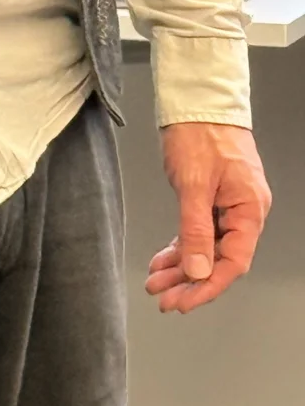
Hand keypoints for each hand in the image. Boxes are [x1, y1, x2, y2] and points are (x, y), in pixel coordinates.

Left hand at [147, 122, 271, 313]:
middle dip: (190, 281)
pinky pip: (198, 231)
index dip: (208, 286)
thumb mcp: (194, 185)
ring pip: (206, 247)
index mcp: (249, 210)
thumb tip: (198, 271)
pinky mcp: (211, 198)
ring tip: (156, 281)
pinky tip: (162, 260)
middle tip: (162, 297)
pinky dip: (181, 246)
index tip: (183, 302)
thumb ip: (195, 230)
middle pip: (218, 258)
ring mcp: (228, 205)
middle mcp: (243, 211)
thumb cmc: (201, 135)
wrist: (197, 102)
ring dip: (182, 266)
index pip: (233, 262)